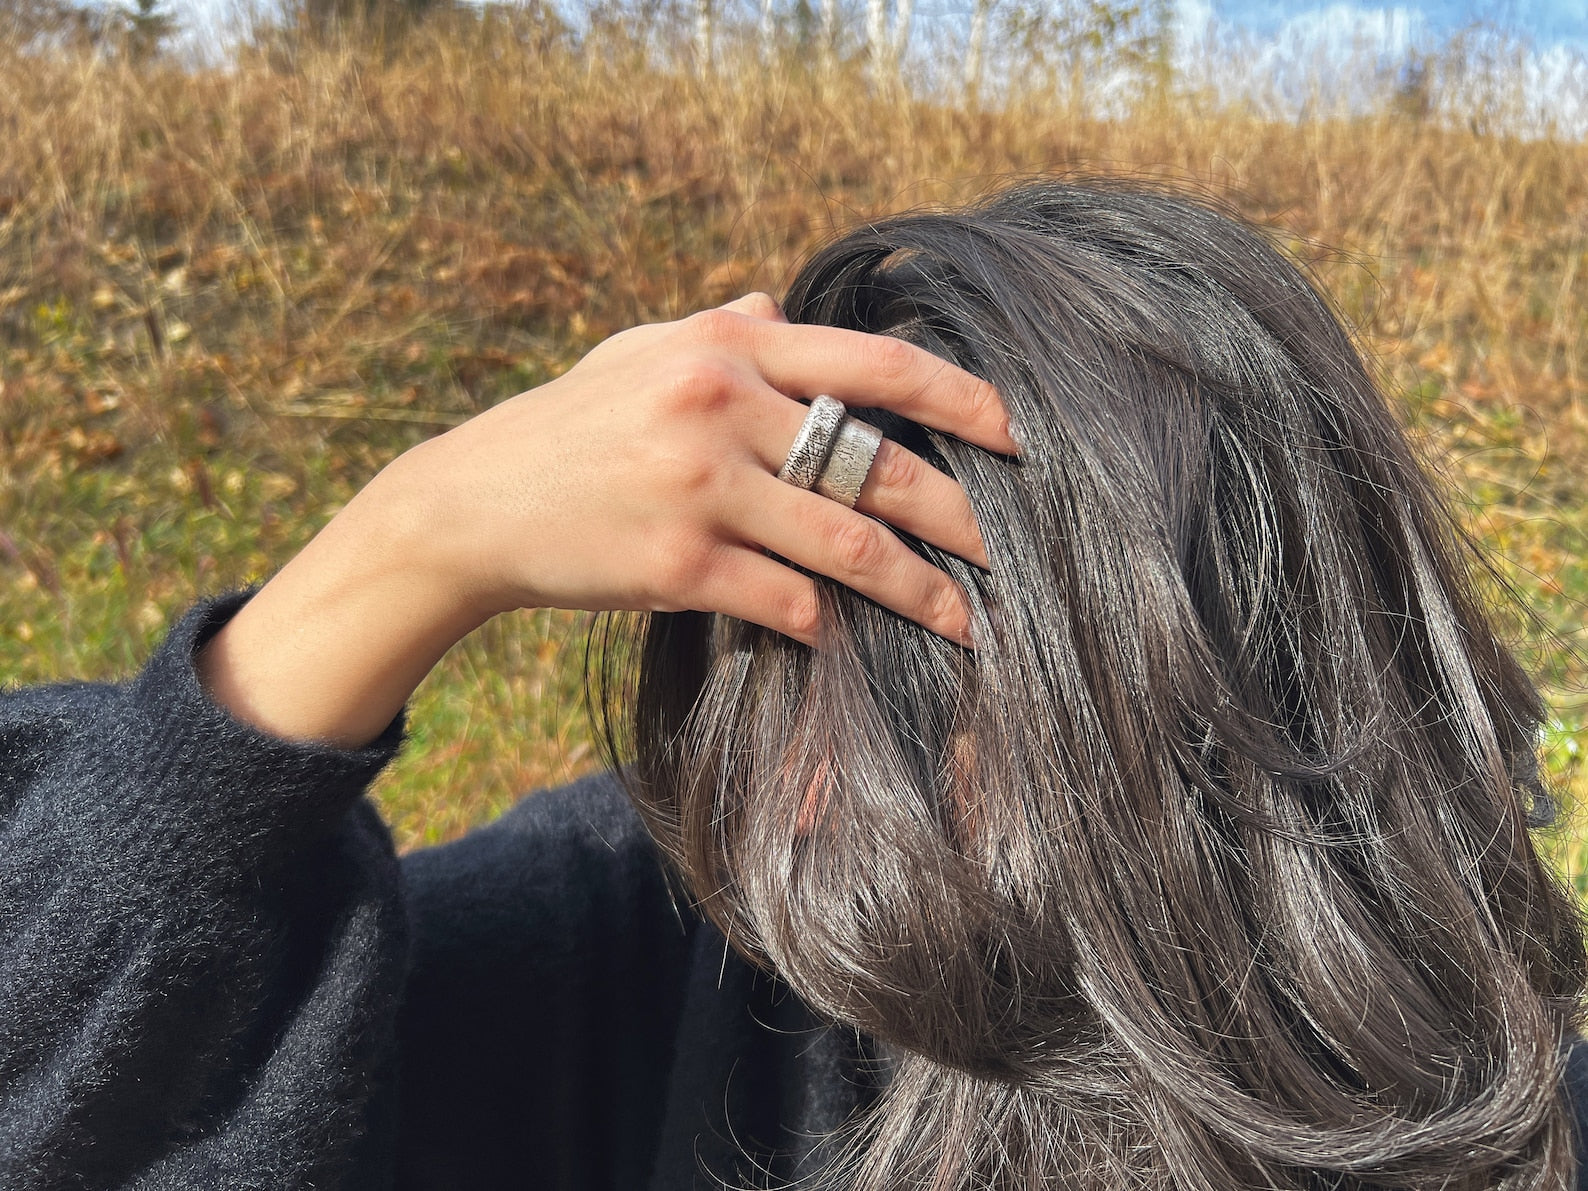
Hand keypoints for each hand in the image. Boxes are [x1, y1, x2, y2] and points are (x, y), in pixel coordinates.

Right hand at [197, 294, 1012, 746]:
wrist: (471, 502)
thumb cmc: (570, 424)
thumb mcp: (638, 351)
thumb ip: (721, 327)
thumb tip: (780, 300)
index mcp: (726, 346)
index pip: (872, 365)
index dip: (958, 399)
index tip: (1014, 434)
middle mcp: (721, 407)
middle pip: (876, 465)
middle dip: (958, 513)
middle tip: (1010, 550)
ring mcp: (699, 487)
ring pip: (847, 544)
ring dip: (918, 590)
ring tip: (964, 620)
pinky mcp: (675, 565)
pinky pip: (783, 600)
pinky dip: (825, 622)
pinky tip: (847, 638)